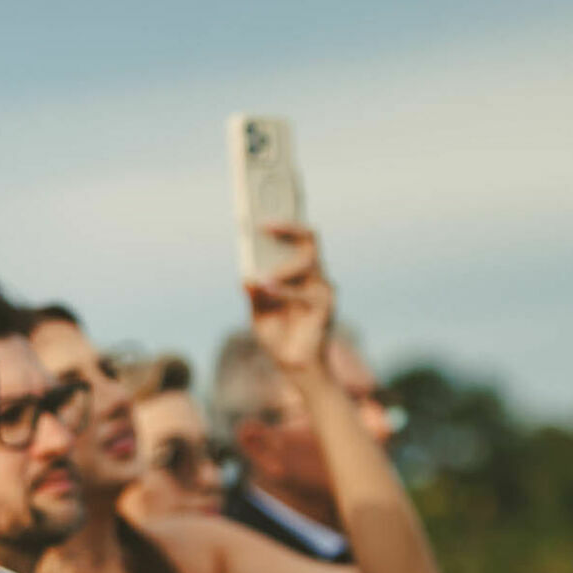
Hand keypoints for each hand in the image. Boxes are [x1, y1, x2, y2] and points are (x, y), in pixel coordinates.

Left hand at [244, 222, 334, 373]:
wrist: (294, 366)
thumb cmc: (278, 336)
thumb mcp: (257, 312)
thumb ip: (254, 293)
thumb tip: (246, 276)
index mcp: (299, 272)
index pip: (298, 237)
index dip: (287, 218)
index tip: (264, 206)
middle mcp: (315, 275)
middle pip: (309, 239)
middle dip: (288, 226)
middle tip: (263, 223)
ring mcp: (323, 289)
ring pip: (307, 261)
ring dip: (282, 267)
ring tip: (262, 277)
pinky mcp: (325, 307)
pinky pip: (305, 292)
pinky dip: (284, 290)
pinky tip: (266, 286)